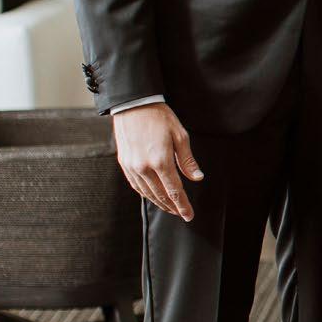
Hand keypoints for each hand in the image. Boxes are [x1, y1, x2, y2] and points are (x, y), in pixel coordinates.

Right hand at [113, 102, 202, 221]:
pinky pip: (136, 185)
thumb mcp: (180, 136)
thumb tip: (197, 178)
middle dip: (173, 207)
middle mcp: (144, 168)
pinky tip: (153, 196)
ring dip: (159, 203)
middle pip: (160, 195)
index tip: (189, 215)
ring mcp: (132, 167)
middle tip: (182, 214)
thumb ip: (187, 160)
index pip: (174, 191)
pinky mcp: (125, 164)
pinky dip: (146, 194)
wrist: (133, 105)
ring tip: (170, 208)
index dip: (183, 205)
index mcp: (160, 161)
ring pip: (147, 193)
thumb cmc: (160, 118)